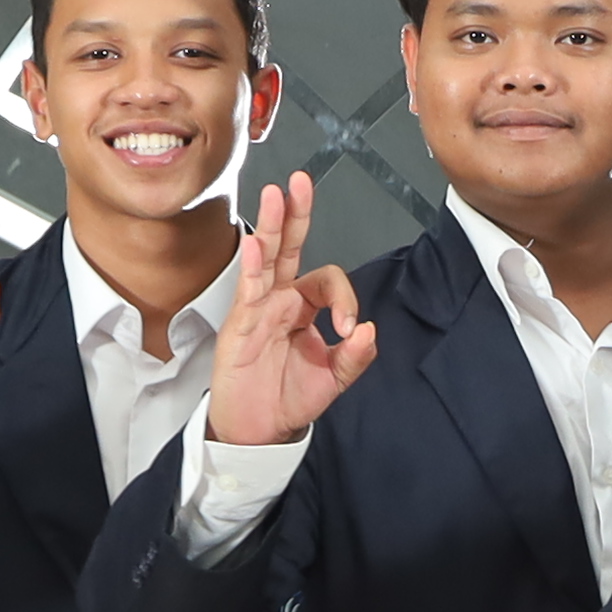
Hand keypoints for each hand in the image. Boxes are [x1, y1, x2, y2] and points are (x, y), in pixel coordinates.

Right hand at [202, 174, 375, 447]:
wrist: (258, 430)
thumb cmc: (289, 398)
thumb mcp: (333, 380)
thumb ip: (355, 356)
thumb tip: (370, 331)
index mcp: (305, 307)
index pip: (328, 279)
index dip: (344, 297)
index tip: (349, 326)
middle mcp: (281, 299)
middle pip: (290, 247)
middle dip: (296, 214)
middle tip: (301, 181)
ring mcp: (259, 308)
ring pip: (267, 258)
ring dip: (271, 226)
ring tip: (276, 194)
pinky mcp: (241, 324)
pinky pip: (248, 291)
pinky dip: (252, 267)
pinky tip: (255, 245)